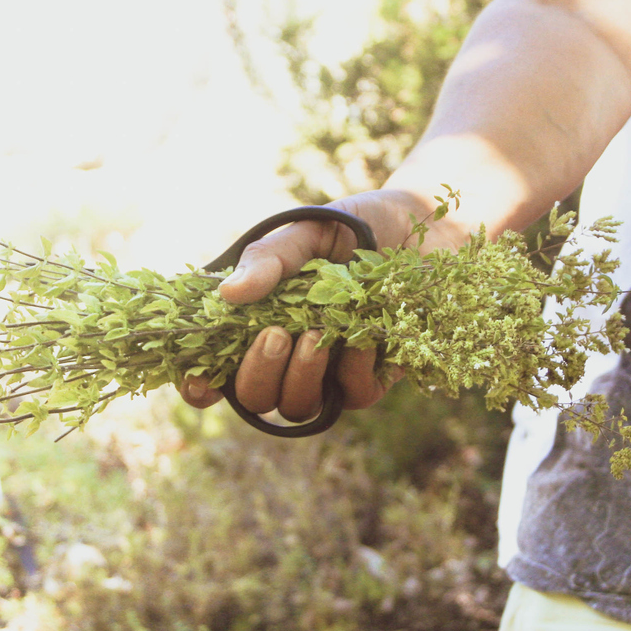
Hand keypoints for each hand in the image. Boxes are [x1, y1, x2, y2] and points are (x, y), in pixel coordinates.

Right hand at [177, 190, 430, 419]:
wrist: (430, 224)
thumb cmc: (360, 226)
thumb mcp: (306, 232)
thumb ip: (268, 260)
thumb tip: (228, 295)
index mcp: (261, 320)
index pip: (218, 369)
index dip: (200, 384)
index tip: (200, 381)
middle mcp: (291, 353)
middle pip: (254, 397)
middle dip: (257, 375)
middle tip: (277, 335)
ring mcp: (331, 370)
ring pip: (297, 406)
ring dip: (300, 377)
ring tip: (316, 334)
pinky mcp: (376, 376)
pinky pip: (352, 396)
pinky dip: (352, 370)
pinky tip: (364, 335)